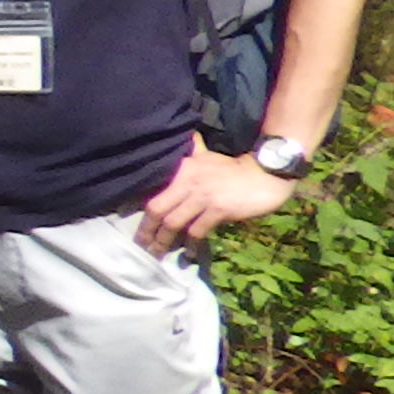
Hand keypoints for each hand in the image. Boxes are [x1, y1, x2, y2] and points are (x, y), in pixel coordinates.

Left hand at [138, 143, 293, 253]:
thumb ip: (190, 152)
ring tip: (158, 254)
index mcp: (181, 169)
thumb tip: (182, 140)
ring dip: (163, 241)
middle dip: (146, 231)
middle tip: (141, 246)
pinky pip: (197, 231)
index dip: (136, 207)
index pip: (152, 190)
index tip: (128, 222)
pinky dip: (190, 244)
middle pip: (156, 209)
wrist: (265, 173)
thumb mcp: (205, 156)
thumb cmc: (233, 168)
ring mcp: (202, 197)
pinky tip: (188, 253)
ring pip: (173, 223)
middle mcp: (187, 182)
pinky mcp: (218, 209)